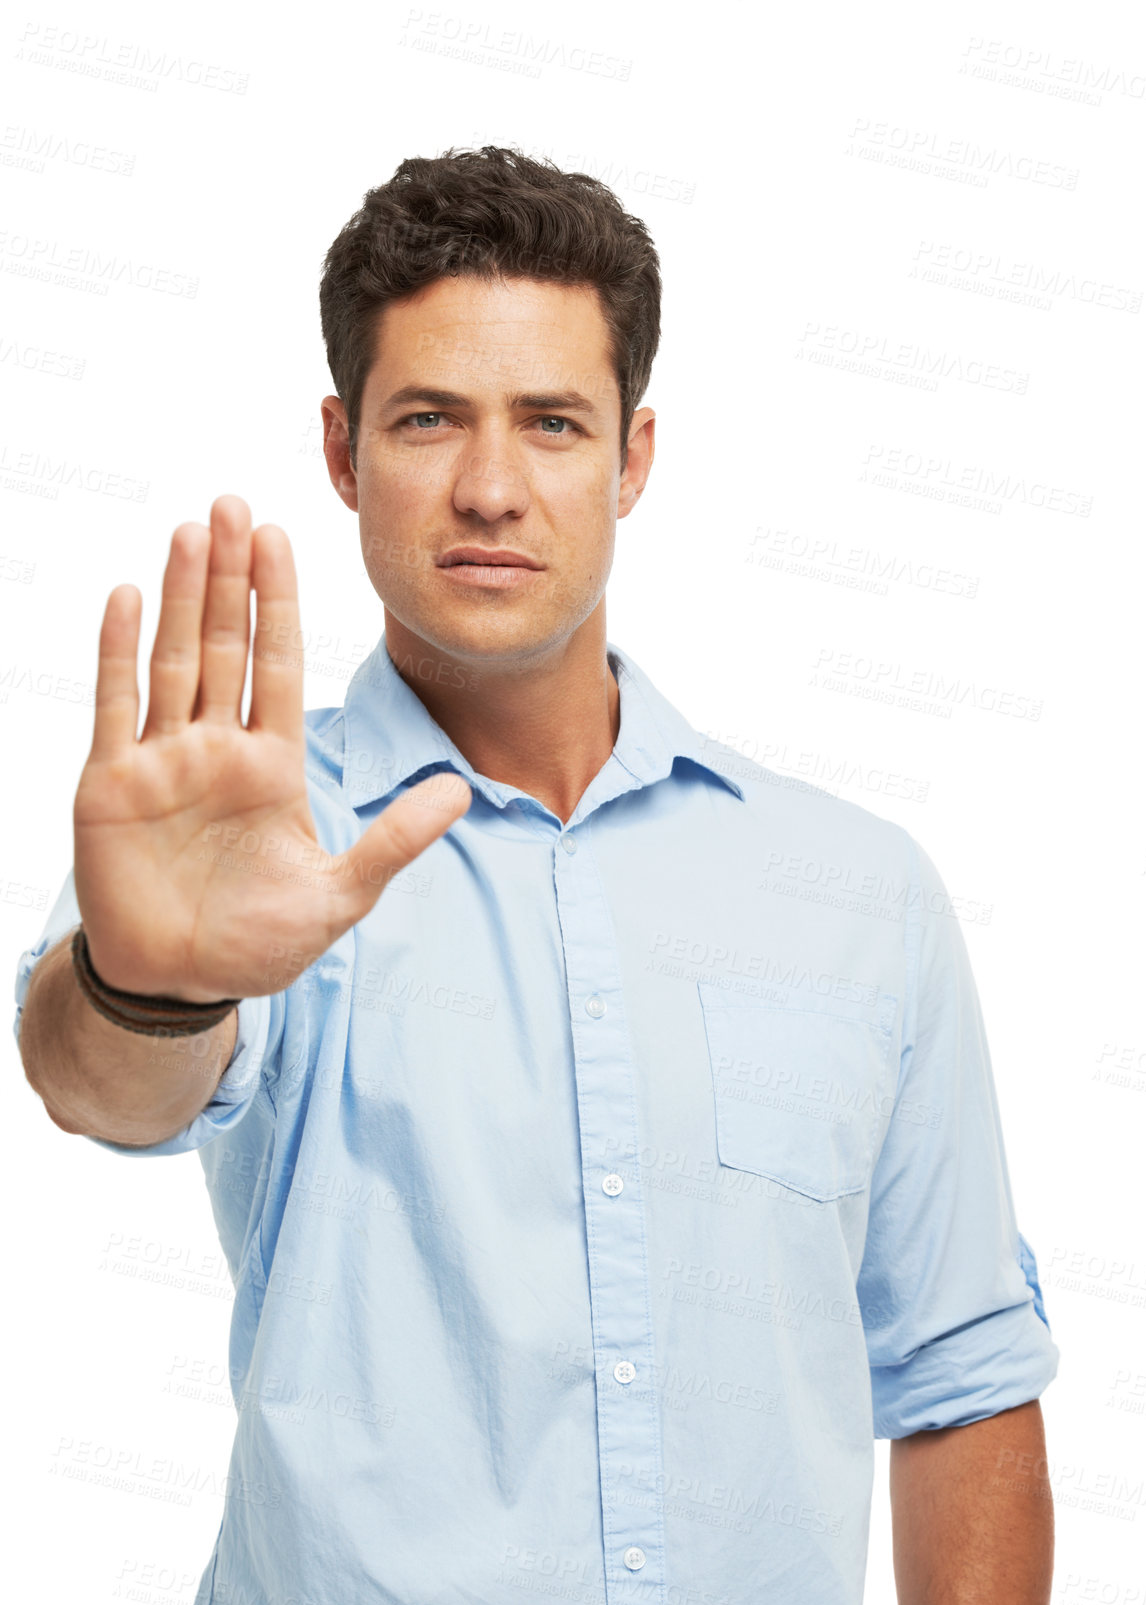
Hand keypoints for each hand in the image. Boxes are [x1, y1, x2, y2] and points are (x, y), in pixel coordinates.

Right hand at [73, 496, 471, 1002]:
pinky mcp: (111, 783)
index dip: (279, 602)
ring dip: (180, 597)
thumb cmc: (257, 944)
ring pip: (173, 660)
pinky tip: (128, 597)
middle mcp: (217, 748)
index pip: (280, 665)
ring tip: (190, 531)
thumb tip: (461, 792)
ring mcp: (162, 760)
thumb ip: (393, 841)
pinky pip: (115, 705)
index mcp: (272, 764)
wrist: (181, 984)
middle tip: (235, 506)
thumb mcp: (339, 895)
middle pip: (225, 645)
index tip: (280, 538)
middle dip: (230, 578)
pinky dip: (119, 652)